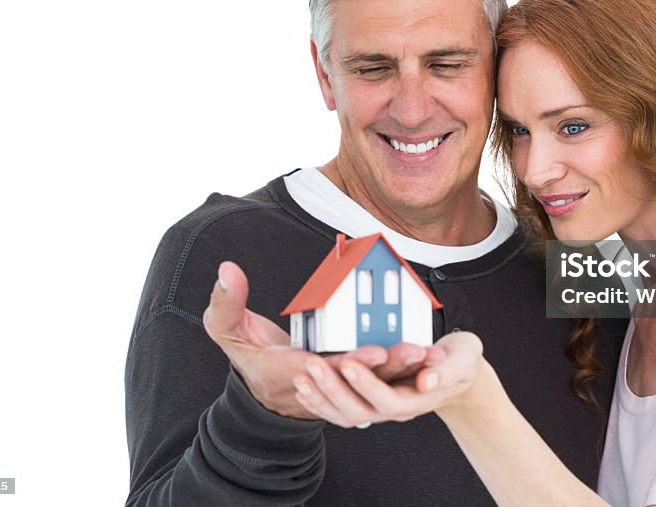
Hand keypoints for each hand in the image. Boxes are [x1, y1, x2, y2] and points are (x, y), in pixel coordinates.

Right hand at [203, 261, 432, 417]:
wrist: (262, 383)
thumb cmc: (245, 350)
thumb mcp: (225, 328)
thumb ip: (226, 302)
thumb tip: (228, 270)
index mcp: (285, 373)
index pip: (322, 370)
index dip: (348, 364)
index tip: (373, 351)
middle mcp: (316, 384)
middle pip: (356, 379)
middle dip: (387, 366)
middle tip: (416, 350)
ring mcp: (335, 385)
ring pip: (373, 382)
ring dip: (402, 370)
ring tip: (431, 354)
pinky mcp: (350, 382)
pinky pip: (378, 378)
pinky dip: (402, 370)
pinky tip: (429, 355)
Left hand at [291, 330, 484, 427]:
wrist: (458, 373)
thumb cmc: (460, 362)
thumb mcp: (463, 358)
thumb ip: (446, 369)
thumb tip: (428, 380)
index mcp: (417, 398)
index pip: (387, 399)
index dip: (366, 384)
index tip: (348, 363)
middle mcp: (395, 408)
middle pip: (359, 409)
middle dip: (333, 388)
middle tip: (312, 366)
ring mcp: (381, 407)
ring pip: (345, 413)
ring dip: (321, 397)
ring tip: (302, 378)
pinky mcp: (371, 401)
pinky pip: (341, 410)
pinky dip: (321, 401)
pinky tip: (305, 389)